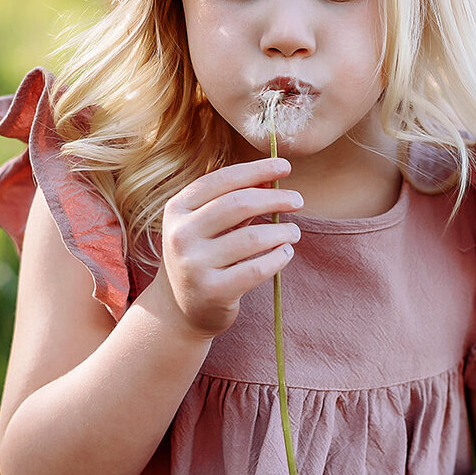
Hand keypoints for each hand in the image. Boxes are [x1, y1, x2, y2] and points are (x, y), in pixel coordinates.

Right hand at [155, 159, 302, 340]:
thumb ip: (236, 199)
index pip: (221, 180)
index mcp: (177, 209)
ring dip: (282, 231)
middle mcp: (181, 235)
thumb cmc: (203, 255)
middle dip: (274, 198)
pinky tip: (286, 252)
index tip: (284, 166)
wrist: (182, 309)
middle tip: (298, 200)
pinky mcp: (213, 291)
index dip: (256, 170)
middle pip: (238, 204)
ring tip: (294, 231)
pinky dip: (279, 257)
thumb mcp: (209, 224)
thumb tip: (272, 175)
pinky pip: (257, 268)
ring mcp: (194, 265)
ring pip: (253, 238)